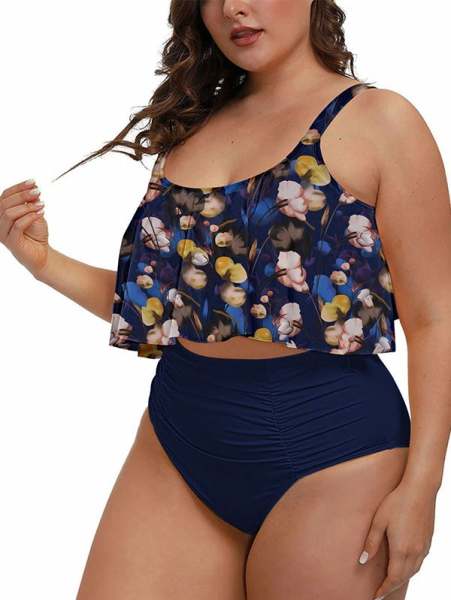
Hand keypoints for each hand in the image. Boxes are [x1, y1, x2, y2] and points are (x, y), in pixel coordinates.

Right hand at [0, 179, 48, 274]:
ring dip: (27, 206)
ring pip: (8, 214)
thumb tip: (33, 190)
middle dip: (22, 195)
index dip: (18, 187)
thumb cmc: (36, 234)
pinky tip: (41, 213)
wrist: (42, 253)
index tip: (33, 182)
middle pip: (4, 203)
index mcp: (2, 213)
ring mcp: (3, 233)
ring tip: (41, 204)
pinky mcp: (11, 242)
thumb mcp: (34, 214)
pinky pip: (17, 225)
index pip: (5, 195)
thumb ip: (31, 203)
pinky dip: (30, 217)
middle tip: (38, 192)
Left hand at [358, 478, 435, 598]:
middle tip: (381, 593)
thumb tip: (362, 561)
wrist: (420, 490)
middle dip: (392, 587)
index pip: (392, 578)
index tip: (375, 597)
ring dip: (401, 579)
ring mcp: (424, 548)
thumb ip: (371, 542)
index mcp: (401, 550)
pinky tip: (404, 566)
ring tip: (391, 582)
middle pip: (403, 578)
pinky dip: (410, 569)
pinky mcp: (427, 541)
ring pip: (413, 571)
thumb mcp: (378, 521)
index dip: (384, 590)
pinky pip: (419, 562)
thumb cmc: (397, 502)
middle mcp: (415, 553)